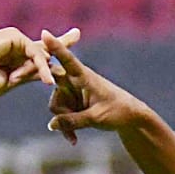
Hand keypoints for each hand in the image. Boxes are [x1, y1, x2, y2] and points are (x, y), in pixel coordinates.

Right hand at [0, 27, 80, 95]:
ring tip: (53, 83)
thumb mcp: (7, 84)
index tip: (65, 65)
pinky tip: (47, 80)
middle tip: (78, 33)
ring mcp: (17, 41)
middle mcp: (18, 48)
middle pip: (45, 46)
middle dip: (62, 42)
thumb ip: (25, 78)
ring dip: (43, 73)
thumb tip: (45, 74)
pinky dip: (40, 68)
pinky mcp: (16, 37)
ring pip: (40, 56)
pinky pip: (35, 54)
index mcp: (16, 60)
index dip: (51, 61)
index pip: (38, 59)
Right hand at [43, 29, 150, 143]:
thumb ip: (73, 121)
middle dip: (59, 109)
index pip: (67, 60)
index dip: (56, 47)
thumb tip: (51, 125)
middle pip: (54, 90)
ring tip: (76, 135)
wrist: (130, 118)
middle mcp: (76, 81)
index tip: (44, 33)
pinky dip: (66, 127)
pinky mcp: (73, 103)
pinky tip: (73, 139)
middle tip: (65, 127)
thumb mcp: (96, 118)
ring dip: (64, 122)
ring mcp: (73, 92)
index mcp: (85, 76)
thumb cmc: (118, 111)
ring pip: (56, 107)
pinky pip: (61, 115)